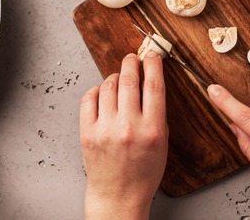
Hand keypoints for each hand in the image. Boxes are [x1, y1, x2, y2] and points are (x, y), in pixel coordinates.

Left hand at [80, 53, 167, 219]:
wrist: (119, 194)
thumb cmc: (143, 171)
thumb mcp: (163, 142)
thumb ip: (157, 112)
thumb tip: (150, 80)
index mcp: (152, 129)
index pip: (154, 85)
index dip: (153, 64)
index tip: (152, 54)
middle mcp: (128, 127)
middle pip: (129, 79)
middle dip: (131, 62)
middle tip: (133, 58)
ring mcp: (105, 129)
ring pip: (108, 86)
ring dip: (115, 77)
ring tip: (119, 80)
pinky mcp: (87, 132)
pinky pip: (89, 98)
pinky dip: (97, 91)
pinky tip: (102, 94)